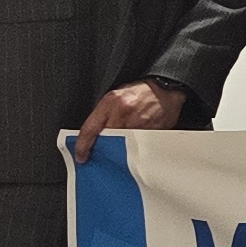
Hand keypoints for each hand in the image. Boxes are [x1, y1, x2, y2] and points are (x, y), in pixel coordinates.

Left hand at [68, 79, 182, 159]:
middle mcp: (123, 114)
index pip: (90, 129)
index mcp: (111, 103)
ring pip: (121, 146)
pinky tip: (135, 145)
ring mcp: (138, 125)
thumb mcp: (114, 97)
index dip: (82, 146)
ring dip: (118, 150)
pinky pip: (137, 147)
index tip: (80, 156)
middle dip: (102, 148)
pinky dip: (134, 149)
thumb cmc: (139, 93)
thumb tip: (91, 134)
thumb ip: (102, 114)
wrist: (165, 90)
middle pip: (106, 141)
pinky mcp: (150, 133)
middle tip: (101, 153)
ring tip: (120, 149)